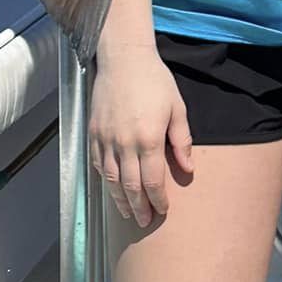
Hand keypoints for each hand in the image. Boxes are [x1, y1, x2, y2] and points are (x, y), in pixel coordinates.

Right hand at [89, 47, 193, 229]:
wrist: (123, 59)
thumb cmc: (155, 81)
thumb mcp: (177, 108)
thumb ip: (181, 141)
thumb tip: (188, 168)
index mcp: (148, 139)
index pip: (152, 181)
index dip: (158, 199)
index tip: (162, 210)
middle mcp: (124, 144)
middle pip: (130, 186)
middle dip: (138, 207)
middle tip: (145, 221)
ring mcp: (105, 139)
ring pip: (111, 180)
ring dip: (120, 199)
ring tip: (128, 212)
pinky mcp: (93, 133)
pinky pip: (97, 164)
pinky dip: (104, 180)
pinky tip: (111, 188)